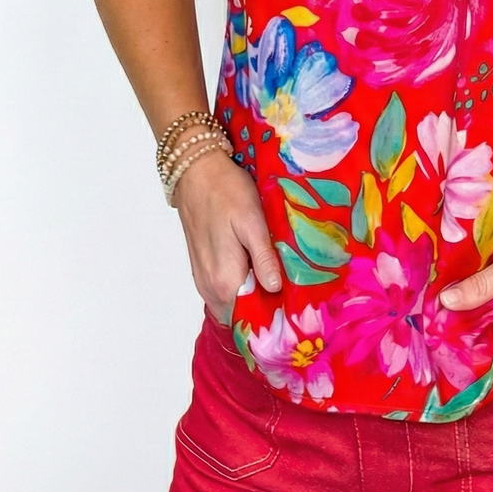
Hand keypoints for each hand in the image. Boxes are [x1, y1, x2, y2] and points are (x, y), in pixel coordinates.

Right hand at [172, 150, 281, 323]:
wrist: (196, 171)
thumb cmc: (226, 191)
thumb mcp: (253, 222)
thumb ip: (263, 259)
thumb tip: (276, 289)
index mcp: (225, 282)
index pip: (251, 320)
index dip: (274, 317)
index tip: (296, 307)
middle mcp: (210, 289)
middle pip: (242, 314)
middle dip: (266, 308)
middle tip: (294, 292)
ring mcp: (203, 279)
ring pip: (233, 303)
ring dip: (254, 297)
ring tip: (280, 278)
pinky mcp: (201, 268)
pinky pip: (224, 290)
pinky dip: (241, 287)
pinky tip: (259, 268)